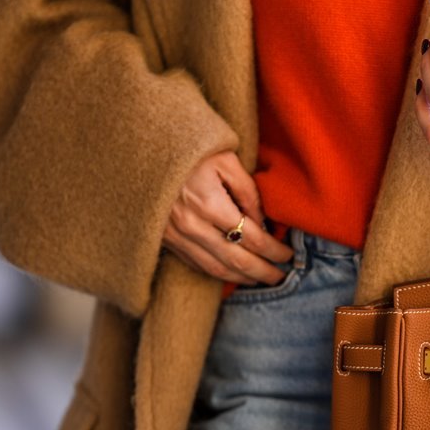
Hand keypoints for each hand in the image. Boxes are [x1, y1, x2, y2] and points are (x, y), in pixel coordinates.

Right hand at [161, 150, 293, 283]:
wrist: (141, 150)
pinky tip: (233, 273)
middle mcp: (192, 226)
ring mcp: (176, 237)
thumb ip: (248, 192)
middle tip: (283, 276)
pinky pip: (197, 264)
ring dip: (242, 278)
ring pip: (216, 269)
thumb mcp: (225, 160)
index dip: (274, 250)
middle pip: (237, 260)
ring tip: (262, 279)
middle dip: (264, 272)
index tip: (289, 254)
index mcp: (210, 204)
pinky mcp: (166, 240)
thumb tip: (263, 222)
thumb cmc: (189, 149)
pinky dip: (218, 273)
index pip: (253, 238)